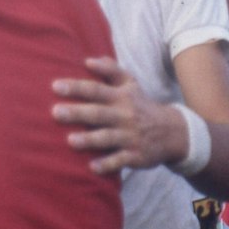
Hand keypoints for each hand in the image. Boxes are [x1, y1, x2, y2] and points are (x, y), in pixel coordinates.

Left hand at [51, 57, 185, 174]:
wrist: (172, 131)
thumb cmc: (141, 105)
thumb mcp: (131, 84)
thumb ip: (110, 70)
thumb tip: (88, 61)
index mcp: (121, 97)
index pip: (96, 90)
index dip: (77, 87)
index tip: (55, 86)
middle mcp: (125, 116)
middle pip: (99, 113)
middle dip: (78, 112)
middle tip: (55, 112)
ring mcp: (131, 137)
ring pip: (108, 137)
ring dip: (90, 139)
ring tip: (70, 141)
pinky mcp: (136, 155)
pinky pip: (121, 160)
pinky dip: (108, 164)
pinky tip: (92, 167)